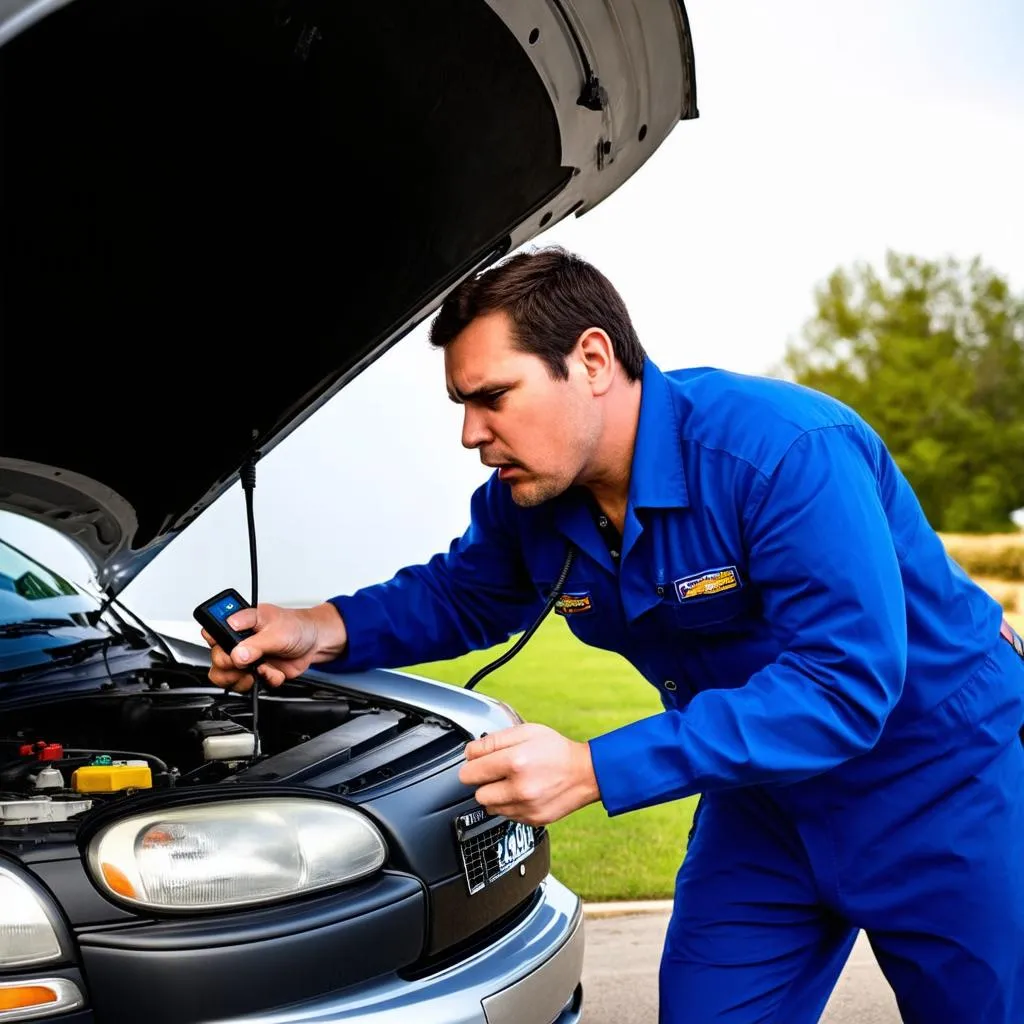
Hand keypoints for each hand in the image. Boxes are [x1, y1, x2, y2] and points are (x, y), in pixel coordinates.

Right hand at [202, 601, 347, 692]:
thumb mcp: (276, 630)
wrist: (315, 642)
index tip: (230, 649)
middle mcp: (238, 642)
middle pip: (217, 661)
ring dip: (244, 678)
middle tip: (247, 661)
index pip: (211, 634)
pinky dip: (265, 680)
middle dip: (232, 666)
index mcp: (238, 624)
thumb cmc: (296, 626)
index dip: (216, 644)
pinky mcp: (257, 673)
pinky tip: (274, 671)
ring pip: (228, 678)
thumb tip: (237, 654)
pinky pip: (251, 686)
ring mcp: (246, 659)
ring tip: (260, 669)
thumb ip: (255, 644)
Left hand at [457, 723, 600, 826]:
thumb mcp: (526, 731)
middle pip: (477, 793)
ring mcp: (525, 807)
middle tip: (498, 772)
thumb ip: (493, 740)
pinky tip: (523, 792)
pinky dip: (509, 805)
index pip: (470, 772)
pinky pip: (506, 816)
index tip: (478, 761)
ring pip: (490, 807)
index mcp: (515, 762)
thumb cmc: (556, 750)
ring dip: (495, 795)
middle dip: (483, 781)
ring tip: (512, 782)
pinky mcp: (532, 820)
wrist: (585, 773)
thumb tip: (470, 753)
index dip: (472, 764)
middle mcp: (519, 788)